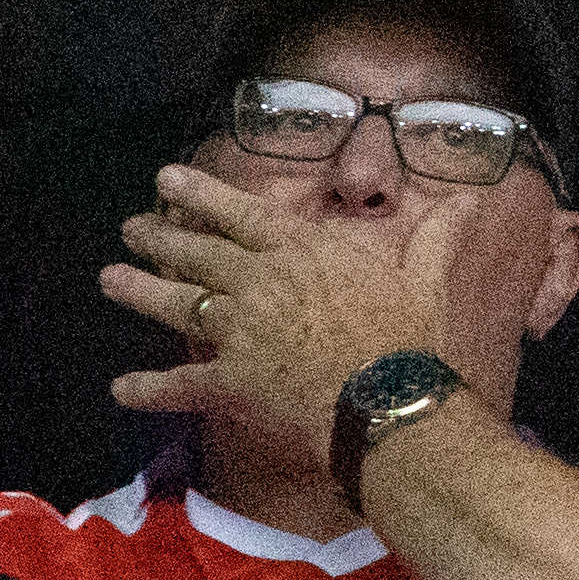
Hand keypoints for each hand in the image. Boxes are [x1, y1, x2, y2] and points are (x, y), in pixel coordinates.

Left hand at [104, 165, 462, 440]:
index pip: (241, 213)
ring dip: (139, 290)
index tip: (167, 177)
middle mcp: (259, 283)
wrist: (386, 402)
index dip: (201, 193)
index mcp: (302, 251)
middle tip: (131, 227)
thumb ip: (438, 236)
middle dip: (160, 236)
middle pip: (198, 253)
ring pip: (177, 304)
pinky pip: (178, 385)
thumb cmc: (409, 337)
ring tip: (109, 278)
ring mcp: (238, 332)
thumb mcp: (428, 276)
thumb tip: (469, 200)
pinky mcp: (228, 381)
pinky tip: (119, 389)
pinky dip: (146, 390)